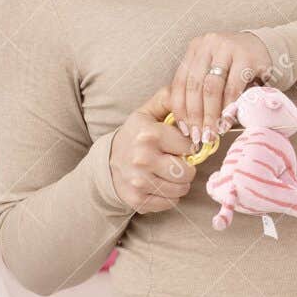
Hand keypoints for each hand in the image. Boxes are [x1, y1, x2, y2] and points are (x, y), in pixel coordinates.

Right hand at [109, 88, 197, 213]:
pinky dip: (169, 196)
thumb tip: (189, 93)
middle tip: (176, 161)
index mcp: (149, 134)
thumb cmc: (135, 135)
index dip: (187, 145)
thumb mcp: (148, 113)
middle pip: (187, 172)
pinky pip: (170, 202)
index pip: (189, 145)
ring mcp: (138, 181)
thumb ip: (168, 99)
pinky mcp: (136, 199)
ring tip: (168, 172)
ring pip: (181, 189)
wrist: (107, 161)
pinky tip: (159, 184)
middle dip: (187, 167)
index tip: (178, 145)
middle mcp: (143, 158)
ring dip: (179, 182)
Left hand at [167, 31, 271, 146]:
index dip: (180, 109)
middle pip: (195, 86)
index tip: (185, 129)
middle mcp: (208, 45)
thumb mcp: (212, 69)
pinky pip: (233, 86)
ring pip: (212, 87)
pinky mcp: (246, 57)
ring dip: (211, 114)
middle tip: (200, 135)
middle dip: (196, 115)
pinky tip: (227, 119)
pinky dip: (229, 106)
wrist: (265, 46)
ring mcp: (227, 48)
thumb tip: (189, 123)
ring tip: (214, 131)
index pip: (180, 82)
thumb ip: (199, 88)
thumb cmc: (235, 64)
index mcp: (195, 49)